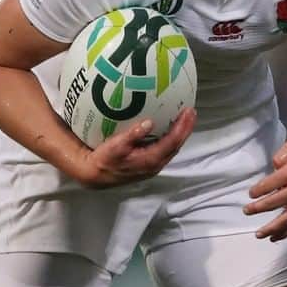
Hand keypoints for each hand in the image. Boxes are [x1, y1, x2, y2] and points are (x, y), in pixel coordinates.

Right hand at [71, 108, 195, 187]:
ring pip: (172, 148)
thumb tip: (149, 122)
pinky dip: (171, 138)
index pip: (173, 141)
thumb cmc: (105, 160)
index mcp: (150, 159)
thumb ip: (133, 135)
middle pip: (176, 145)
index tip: (188, 111)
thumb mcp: (116, 146)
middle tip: (190, 112)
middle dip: (185, 128)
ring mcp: (152, 166)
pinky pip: (165, 150)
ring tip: (184, 119)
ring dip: (179, 134)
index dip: (182, 126)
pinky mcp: (148, 164)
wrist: (97, 175)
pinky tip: (169, 129)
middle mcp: (155, 164)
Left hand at [244, 138, 286, 241]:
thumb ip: (281, 154)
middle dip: (258, 208)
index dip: (258, 191)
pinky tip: (274, 238)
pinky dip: (286, 232)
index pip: (270, 184)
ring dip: (271, 228)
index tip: (251, 194)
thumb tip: (274, 167)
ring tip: (258, 234)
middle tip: (246, 211)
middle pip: (276, 202)